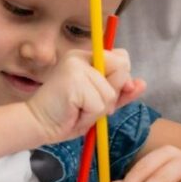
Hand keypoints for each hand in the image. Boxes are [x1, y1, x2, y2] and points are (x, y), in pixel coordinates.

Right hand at [25, 49, 144, 143]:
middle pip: (122, 69)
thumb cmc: (67, 115)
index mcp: (86, 57)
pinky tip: (73, 113)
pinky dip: (90, 116)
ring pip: (110, 93)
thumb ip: (120, 92)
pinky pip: (99, 104)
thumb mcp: (99, 103)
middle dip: (111, 94)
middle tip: (88, 103)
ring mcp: (76, 67)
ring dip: (98, 110)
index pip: (122, 58)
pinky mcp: (74, 81)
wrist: (38, 125)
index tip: (109, 91)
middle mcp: (81, 56)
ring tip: (78, 110)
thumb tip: (142, 83)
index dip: (122, 78)